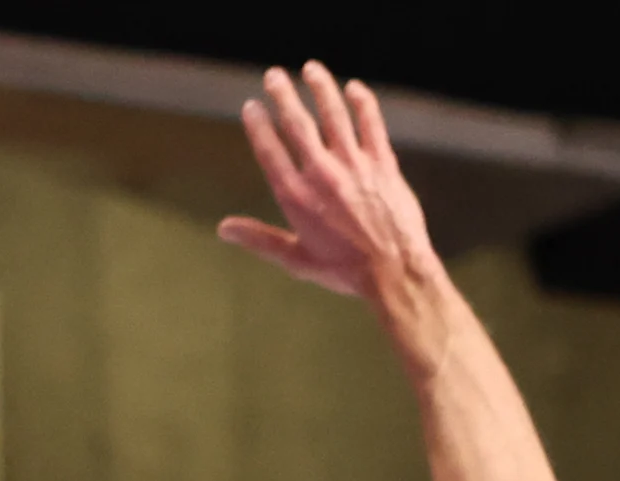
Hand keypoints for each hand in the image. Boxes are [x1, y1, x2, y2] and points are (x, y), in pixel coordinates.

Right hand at [218, 65, 439, 309]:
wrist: (395, 272)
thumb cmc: (346, 271)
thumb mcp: (297, 259)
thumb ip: (260, 239)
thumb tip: (224, 229)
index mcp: (296, 197)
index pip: (270, 150)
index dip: (258, 125)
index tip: (252, 106)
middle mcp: (322, 174)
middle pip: (297, 124)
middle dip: (283, 95)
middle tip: (274, 75)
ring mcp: (353, 165)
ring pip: (334, 115)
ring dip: (321, 88)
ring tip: (311, 69)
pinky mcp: (383, 164)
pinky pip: (371, 124)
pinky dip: (363, 103)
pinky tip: (355, 88)